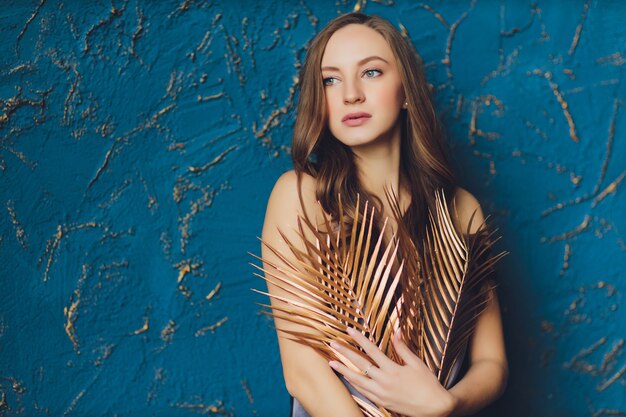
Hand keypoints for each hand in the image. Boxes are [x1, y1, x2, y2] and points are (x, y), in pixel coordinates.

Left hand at [328, 327, 456, 416]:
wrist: (435, 408)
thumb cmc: (428, 384)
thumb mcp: (416, 363)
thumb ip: (403, 348)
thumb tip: (397, 331)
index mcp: (393, 369)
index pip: (371, 350)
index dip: (360, 339)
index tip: (349, 330)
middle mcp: (384, 381)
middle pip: (360, 364)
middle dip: (345, 353)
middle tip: (332, 344)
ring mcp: (381, 393)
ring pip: (357, 380)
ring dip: (343, 370)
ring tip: (332, 363)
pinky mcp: (382, 402)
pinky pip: (363, 392)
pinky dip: (353, 385)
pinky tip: (346, 379)